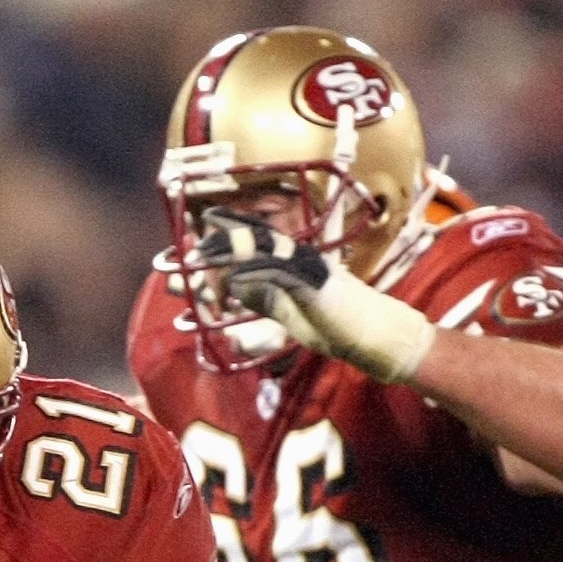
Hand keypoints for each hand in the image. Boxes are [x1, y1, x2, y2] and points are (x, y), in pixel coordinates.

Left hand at [193, 217, 431, 382]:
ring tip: (201, 257)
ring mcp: (307, 267)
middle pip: (255, 238)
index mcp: (292, 262)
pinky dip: (254, 274)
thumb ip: (264, 298)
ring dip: (230, 252)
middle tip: (189, 248)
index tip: (202, 225)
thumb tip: (236, 288)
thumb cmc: (334, 324)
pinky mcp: (314, 284)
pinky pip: (280, 273)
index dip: (230, 230)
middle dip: (220, 241)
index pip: (258, 240)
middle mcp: (299, 257)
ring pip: (264, 249)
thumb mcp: (287, 312)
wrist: (372, 336)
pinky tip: (233, 279)